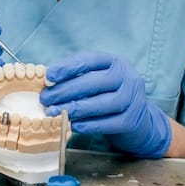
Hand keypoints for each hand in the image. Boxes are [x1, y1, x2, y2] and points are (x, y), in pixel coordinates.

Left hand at [41, 52, 171, 157]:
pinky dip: (88, 125)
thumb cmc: (109, 96)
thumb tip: (49, 84)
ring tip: (56, 112)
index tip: (48, 76)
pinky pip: (107, 123)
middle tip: (46, 99)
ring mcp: (133, 99)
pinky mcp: (132, 120)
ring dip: (75, 108)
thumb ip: (77, 78)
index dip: (67, 67)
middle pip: (94, 82)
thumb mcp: (98, 81)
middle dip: (66, 90)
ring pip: (101, 103)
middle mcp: (128, 77)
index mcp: (116, 62)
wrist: (138, 121)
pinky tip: (73, 125)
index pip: (89, 60)